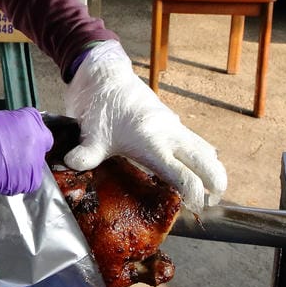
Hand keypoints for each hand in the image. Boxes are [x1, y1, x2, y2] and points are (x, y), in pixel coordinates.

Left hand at [64, 41, 225, 210]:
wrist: (107, 77)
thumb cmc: (102, 106)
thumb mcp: (91, 136)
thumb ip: (85, 156)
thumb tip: (69, 166)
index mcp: (152, 143)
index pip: (184, 175)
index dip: (194, 195)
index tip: (194, 208)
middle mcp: (170, 135)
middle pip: (207, 162)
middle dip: (216, 184)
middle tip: (212, 203)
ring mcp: (174, 127)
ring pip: (205, 150)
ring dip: (212, 169)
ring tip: (209, 190)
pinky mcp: (172, 121)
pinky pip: (196, 141)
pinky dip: (201, 156)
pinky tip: (194, 168)